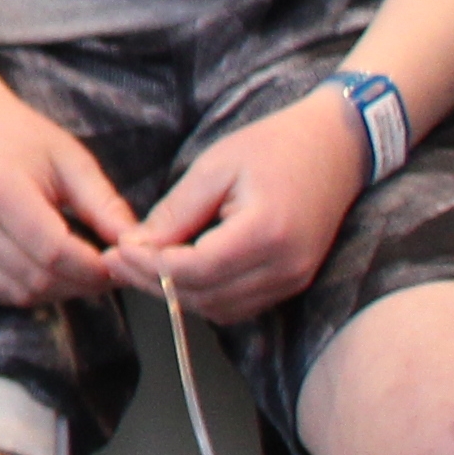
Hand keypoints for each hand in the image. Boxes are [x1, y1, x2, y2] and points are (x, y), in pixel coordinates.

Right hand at [0, 80, 139, 312]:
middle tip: (106, 270)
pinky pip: (0, 292)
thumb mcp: (69, 158)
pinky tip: (47, 269)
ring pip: (20, 294)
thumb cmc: (17, 136)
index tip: (120, 263)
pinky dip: (31, 290)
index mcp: (0, 191)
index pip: (55, 252)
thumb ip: (104, 204)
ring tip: (79, 270)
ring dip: (58, 291)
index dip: (94, 268)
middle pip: (39, 279)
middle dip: (82, 283)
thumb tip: (137, 246)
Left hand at [120, 90, 367, 321]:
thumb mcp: (215, 167)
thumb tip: (136, 245)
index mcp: (266, 233)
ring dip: (178, 295)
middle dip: (155, 284)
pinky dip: (205, 296)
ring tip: (140, 268)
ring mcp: (294, 279)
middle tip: (116, 263)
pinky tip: (179, 273)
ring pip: (221, 309)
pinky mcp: (294, 282)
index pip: (196, 270)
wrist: (337, 148)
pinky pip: (241, 305)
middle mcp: (285, 267)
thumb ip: (176, 212)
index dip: (150, 267)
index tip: (116, 253)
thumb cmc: (275, 146)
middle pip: (206, 296)